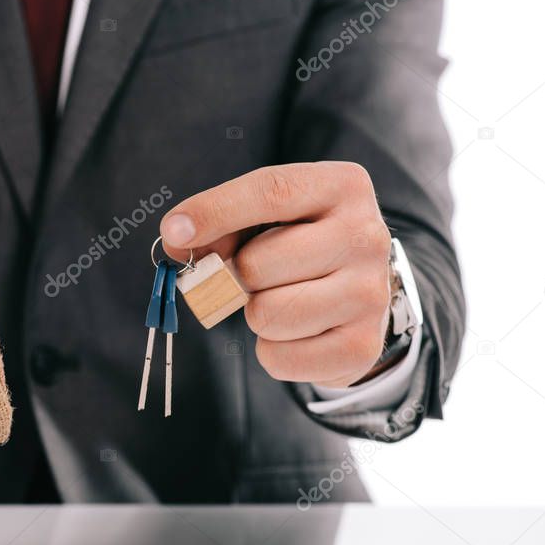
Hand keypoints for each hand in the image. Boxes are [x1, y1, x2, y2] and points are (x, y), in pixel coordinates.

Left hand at [160, 162, 390, 387]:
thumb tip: (176, 239)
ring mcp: (370, 293)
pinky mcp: (362, 346)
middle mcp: (366, 236)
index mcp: (341, 187)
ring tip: (280, 300)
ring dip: (256, 314)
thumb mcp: (264, 216)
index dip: (215, 212)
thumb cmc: (298, 243)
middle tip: (255, 276)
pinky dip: (272, 351)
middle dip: (237, 276)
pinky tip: (296, 331)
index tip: (174, 231)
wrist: (357, 292)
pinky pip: (280, 357)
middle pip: (257, 264)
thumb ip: (219, 222)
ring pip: (267, 314)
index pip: (270, 192)